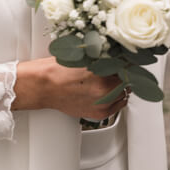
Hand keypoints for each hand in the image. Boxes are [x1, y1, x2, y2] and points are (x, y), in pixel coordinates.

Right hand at [12, 57, 128, 119]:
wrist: (41, 87)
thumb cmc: (57, 70)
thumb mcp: (84, 56)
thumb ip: (105, 57)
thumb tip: (120, 55)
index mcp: (102, 74)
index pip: (128, 67)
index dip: (127, 63)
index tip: (127, 61)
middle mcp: (104, 91)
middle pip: (128, 81)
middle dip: (124, 74)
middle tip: (118, 69)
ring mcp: (102, 105)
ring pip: (124, 94)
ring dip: (121, 86)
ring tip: (113, 80)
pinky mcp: (98, 114)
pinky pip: (117, 106)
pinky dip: (116, 98)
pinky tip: (109, 91)